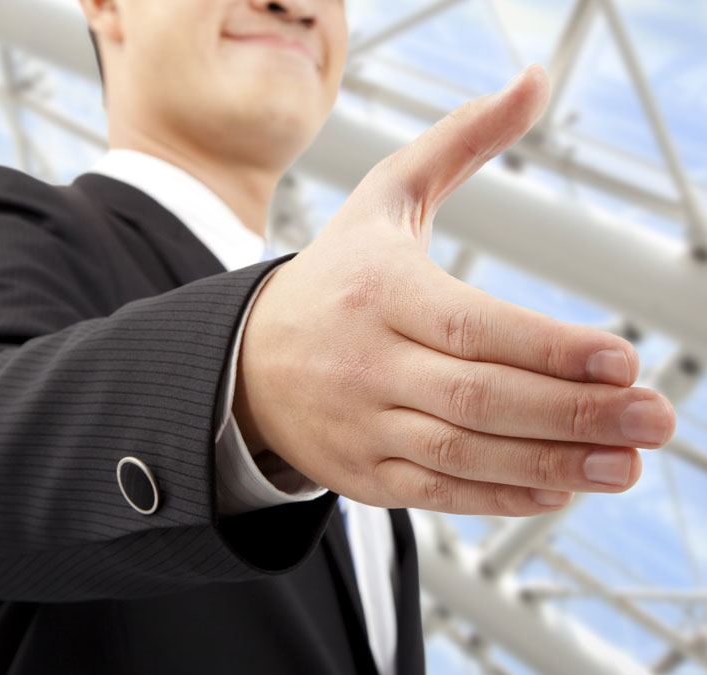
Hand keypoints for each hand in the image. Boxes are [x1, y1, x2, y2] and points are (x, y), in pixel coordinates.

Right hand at [233, 65, 675, 515]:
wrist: (249, 360)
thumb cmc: (335, 277)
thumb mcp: (383, 200)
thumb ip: (460, 143)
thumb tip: (532, 83)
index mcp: (377, 291)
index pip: (471, 326)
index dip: (549, 348)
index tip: (622, 360)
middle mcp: (366, 361)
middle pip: (479, 396)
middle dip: (574, 413)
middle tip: (655, 420)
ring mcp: (361, 423)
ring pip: (464, 451)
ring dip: (552, 462)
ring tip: (626, 464)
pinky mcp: (362, 471)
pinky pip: (437, 491)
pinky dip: (500, 494)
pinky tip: (560, 487)